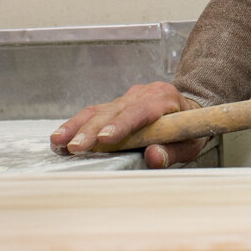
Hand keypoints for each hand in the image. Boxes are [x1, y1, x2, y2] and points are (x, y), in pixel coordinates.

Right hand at [51, 81, 205, 167]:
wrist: (188, 108)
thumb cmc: (190, 128)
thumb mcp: (191, 142)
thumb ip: (174, 151)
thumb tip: (153, 157)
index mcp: (164, 98)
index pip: (141, 110)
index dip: (122, 124)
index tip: (105, 139)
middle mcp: (142, 94)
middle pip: (114, 110)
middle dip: (92, 130)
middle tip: (75, 147)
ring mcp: (126, 98)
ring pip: (98, 110)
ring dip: (77, 127)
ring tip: (59, 142)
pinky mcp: (114, 105)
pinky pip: (93, 113)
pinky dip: (76, 125)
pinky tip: (60, 138)